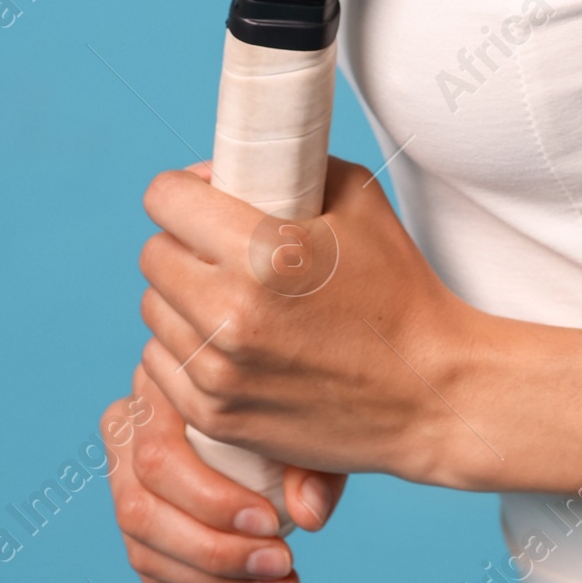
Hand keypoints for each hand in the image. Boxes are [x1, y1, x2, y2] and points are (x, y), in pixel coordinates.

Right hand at [101, 365, 344, 582]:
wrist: (276, 400)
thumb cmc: (288, 399)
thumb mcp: (305, 414)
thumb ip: (313, 461)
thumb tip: (309, 515)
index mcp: (156, 387)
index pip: (158, 455)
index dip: (209, 500)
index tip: (271, 521)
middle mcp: (126, 430)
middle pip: (141, 510)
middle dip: (214, 551)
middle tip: (280, 562)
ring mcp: (124, 481)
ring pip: (144, 550)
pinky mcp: (137, 525)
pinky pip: (154, 576)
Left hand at [136, 156, 486, 490]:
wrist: (428, 391)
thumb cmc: (398, 290)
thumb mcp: (358, 199)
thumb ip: (292, 167)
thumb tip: (231, 166)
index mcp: (262, 252)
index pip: (166, 199)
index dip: (182, 190)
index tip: (204, 196)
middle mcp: (230, 313)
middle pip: (153, 254)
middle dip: (182, 241)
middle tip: (219, 246)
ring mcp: (219, 372)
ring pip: (153, 311)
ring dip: (181, 297)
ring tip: (225, 295)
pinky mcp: (217, 416)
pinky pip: (160, 365)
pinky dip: (184, 348)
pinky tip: (223, 341)